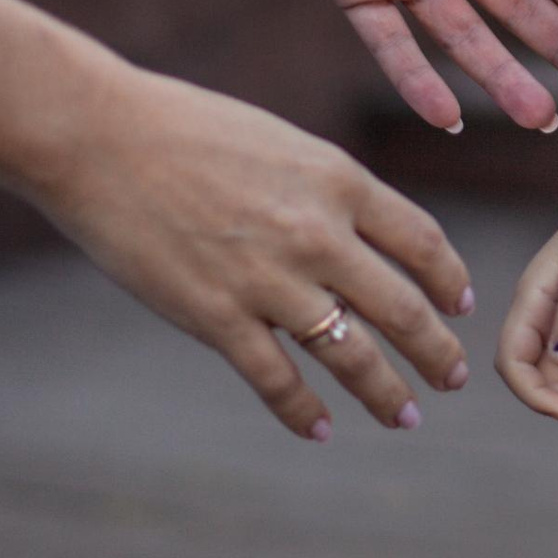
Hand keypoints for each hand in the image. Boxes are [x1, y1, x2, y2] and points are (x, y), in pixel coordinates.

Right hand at [32, 56, 479, 436]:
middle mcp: (317, 233)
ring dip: (386, 394)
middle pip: (402, 308)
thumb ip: (322, 190)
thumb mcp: (278, 142)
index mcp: (338, 179)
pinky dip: (304, 412)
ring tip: (404, 417)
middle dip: (436, 351)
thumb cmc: (182, 128)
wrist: (98, 136)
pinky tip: (321, 429)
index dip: (448, 280)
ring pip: (352, 355)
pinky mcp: (217, 317)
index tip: (459, 304)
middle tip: (454, 377)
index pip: (421, 241)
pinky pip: (277, 380)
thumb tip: (355, 235)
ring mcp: (269, 280)